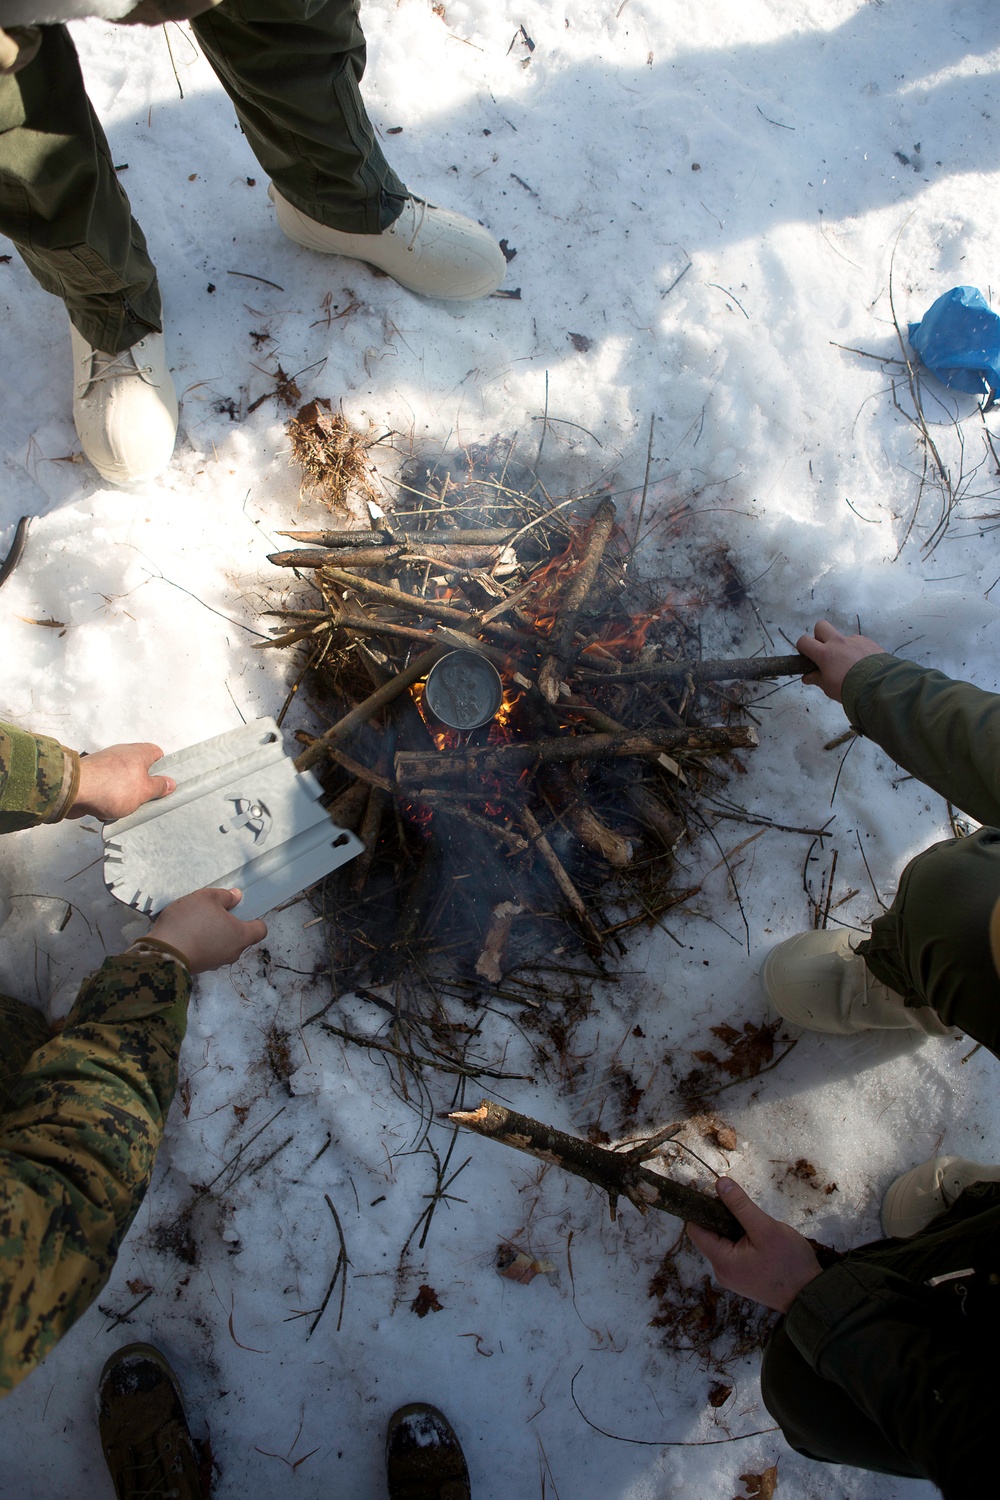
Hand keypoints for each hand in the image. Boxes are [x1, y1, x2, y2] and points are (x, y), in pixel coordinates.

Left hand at [68, 742, 175, 820]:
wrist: (75, 790)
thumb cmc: (112, 787)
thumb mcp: (144, 791)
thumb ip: (158, 787)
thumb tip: (170, 783)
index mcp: (139, 752)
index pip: (157, 752)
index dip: (162, 766)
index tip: (164, 781)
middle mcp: (122, 753)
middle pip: (139, 767)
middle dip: (142, 784)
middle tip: (146, 798)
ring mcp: (105, 763)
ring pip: (122, 778)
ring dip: (124, 792)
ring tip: (125, 807)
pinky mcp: (92, 775)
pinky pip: (106, 786)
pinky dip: (108, 796)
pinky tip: (107, 809)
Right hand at [146, 887, 267, 974]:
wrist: (164, 952)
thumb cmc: (191, 922)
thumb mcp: (207, 898)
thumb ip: (225, 896)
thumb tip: (237, 897)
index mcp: (241, 936)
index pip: (260, 930)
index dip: (254, 920)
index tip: (240, 912)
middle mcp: (233, 953)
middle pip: (239, 938)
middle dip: (229, 926)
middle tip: (213, 913)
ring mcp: (216, 963)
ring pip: (222, 946)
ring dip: (213, 936)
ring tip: (195, 923)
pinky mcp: (200, 968)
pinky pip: (206, 953)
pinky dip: (201, 944)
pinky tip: (186, 934)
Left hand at [686, 1178, 822, 1313]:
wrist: (811, 1295)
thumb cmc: (789, 1263)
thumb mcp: (766, 1228)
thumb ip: (740, 1205)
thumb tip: (719, 1182)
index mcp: (721, 1261)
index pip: (696, 1229)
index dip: (703, 1209)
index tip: (720, 1196)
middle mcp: (722, 1271)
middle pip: (710, 1235)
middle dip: (724, 1218)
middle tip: (748, 1213)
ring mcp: (733, 1277)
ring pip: (724, 1243)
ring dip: (736, 1229)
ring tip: (758, 1227)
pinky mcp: (744, 1278)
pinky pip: (735, 1253)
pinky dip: (743, 1241)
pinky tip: (761, 1240)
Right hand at [796, 619, 885, 703]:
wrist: (878, 685)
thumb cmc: (850, 688)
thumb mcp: (828, 687)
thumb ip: (817, 679)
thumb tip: (808, 677)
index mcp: (825, 653)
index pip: (804, 641)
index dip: (803, 648)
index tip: (807, 656)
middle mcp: (838, 642)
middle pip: (821, 626)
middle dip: (819, 636)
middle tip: (825, 652)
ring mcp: (854, 640)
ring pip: (842, 636)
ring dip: (841, 646)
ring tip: (849, 664)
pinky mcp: (868, 642)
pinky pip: (857, 642)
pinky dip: (856, 651)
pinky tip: (862, 664)